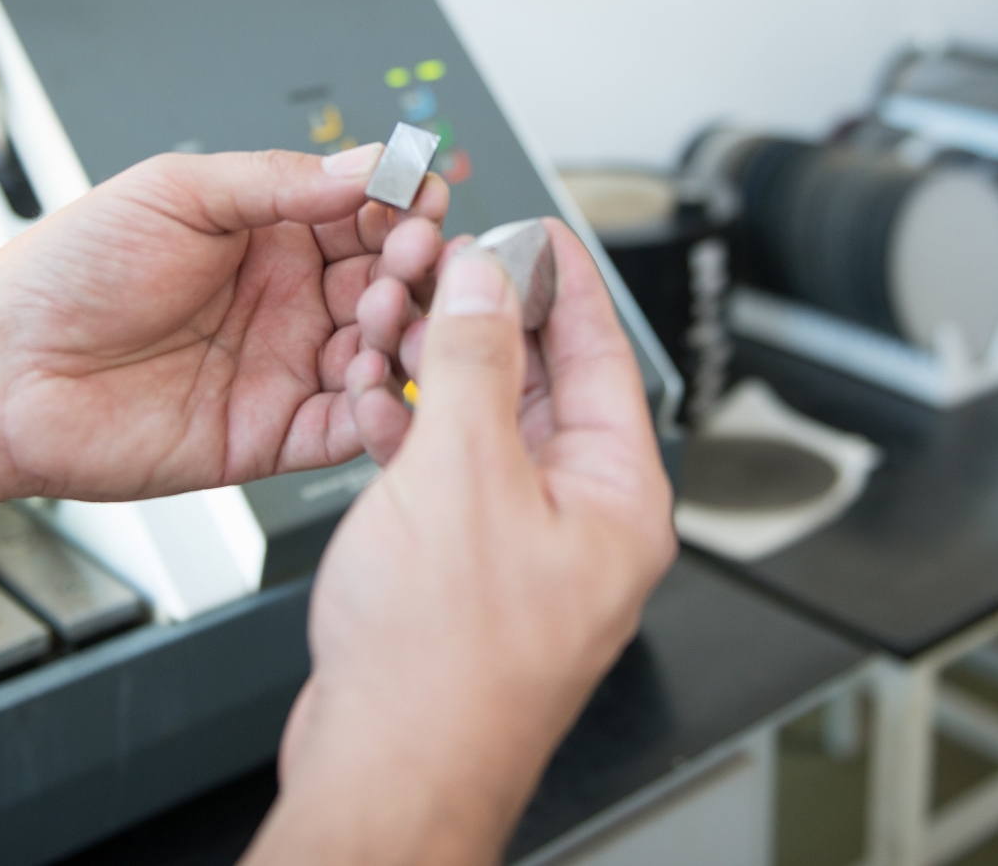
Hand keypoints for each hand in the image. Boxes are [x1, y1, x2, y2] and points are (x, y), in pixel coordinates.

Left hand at [0, 146, 448, 500]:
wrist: (3, 368)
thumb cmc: (68, 273)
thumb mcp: (177, 192)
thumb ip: (278, 182)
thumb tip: (365, 165)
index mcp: (268, 235)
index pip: (366, 215)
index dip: (402, 206)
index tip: (423, 196)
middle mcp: (287, 301)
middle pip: (391, 284)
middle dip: (418, 267)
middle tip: (418, 255)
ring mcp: (284, 369)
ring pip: (381, 354)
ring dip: (405, 333)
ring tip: (392, 312)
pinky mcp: (272, 436)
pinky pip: (347, 428)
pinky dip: (376, 409)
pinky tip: (373, 379)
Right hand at [244, 223, 676, 864]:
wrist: (389, 770)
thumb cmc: (443, 667)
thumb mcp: (461, 475)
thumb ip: (475, 360)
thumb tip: (486, 277)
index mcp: (619, 495)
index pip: (603, 353)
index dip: (565, 279)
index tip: (535, 227)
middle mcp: (584, 520)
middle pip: (544, 384)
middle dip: (488, 321)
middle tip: (443, 266)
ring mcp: (528, 547)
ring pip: (490, 427)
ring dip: (442, 375)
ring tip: (396, 327)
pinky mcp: (472, 571)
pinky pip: (453, 476)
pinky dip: (417, 436)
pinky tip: (379, 408)